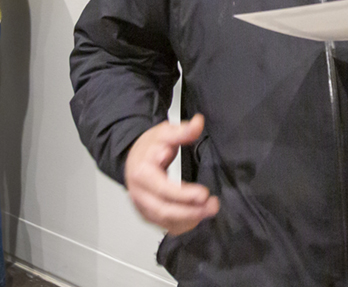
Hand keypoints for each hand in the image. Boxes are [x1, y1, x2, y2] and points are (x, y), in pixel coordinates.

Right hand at [124, 114, 219, 234]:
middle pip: (164, 210)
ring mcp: (142, 206)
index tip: (204, 193)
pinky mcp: (148, 214)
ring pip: (165, 221)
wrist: (134, 158)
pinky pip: (165, 225)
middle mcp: (139, 194)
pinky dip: (182, 225)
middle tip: (213, 205)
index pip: (163, 189)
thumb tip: (199, 122)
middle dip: (190, 211)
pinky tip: (198, 218)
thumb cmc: (149, 147)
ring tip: (210, 210)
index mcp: (142, 173)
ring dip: (190, 219)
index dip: (184, 194)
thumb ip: (182, 131)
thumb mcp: (164, 133)